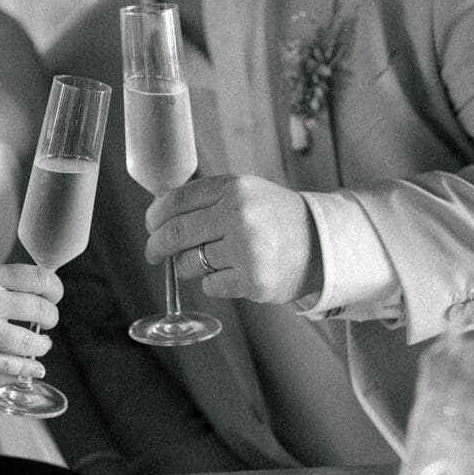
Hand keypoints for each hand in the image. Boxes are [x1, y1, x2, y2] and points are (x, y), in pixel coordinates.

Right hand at [0, 262, 62, 378]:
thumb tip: (31, 289)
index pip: (37, 279)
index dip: (54, 288)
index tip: (55, 293)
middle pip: (38, 310)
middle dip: (51, 316)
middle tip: (49, 318)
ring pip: (27, 342)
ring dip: (42, 344)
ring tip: (42, 343)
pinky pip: (6, 366)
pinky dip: (26, 369)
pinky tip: (36, 368)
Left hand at [144, 175, 322, 303]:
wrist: (322, 243)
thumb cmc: (275, 217)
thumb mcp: (245, 192)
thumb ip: (207, 197)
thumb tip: (160, 212)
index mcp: (234, 189)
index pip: (176, 200)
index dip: (155, 215)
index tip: (151, 224)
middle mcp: (238, 216)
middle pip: (175, 233)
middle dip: (156, 245)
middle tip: (153, 252)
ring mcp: (246, 250)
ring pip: (189, 263)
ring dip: (186, 265)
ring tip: (200, 261)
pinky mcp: (252, 281)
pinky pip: (210, 285)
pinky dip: (212, 282)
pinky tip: (228, 273)